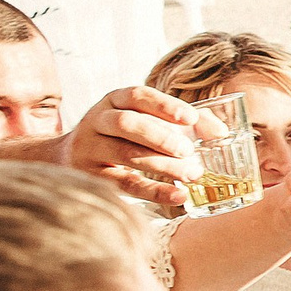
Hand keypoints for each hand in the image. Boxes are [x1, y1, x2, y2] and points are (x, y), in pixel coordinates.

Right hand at [62, 87, 219, 208]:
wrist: (68, 158)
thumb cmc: (123, 136)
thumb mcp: (147, 120)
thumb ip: (186, 122)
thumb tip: (221, 132)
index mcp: (113, 100)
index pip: (137, 95)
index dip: (164, 105)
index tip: (190, 117)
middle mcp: (97, 120)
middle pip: (127, 124)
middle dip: (161, 136)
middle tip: (189, 150)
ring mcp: (89, 149)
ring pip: (125, 155)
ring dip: (163, 165)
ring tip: (192, 174)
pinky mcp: (90, 177)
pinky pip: (123, 184)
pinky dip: (154, 191)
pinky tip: (178, 195)